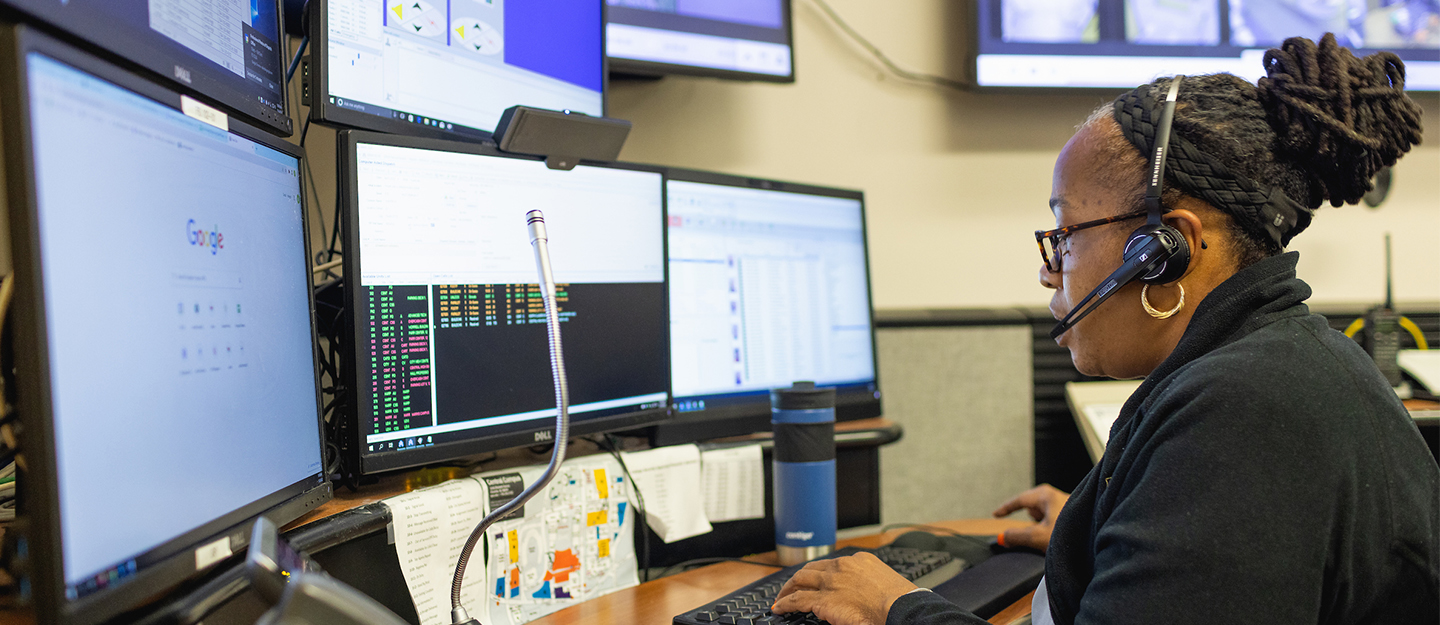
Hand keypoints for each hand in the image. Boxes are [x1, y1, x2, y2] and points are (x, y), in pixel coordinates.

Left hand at [771, 553, 917, 624]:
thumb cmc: (899, 601)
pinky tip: (779, 608)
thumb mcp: (883, 582)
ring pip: (800, 581)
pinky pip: (797, 600)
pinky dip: (785, 603)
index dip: (819, 573)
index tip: (815, 579)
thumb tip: (860, 594)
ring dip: (788, 589)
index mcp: (858, 560)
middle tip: (792, 586)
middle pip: (811, 568)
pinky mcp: (823, 600)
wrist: (900, 608)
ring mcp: (831, 582)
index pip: (832, 564)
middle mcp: (841, 567)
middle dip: (799, 577)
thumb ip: (867, 582)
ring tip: (781, 597)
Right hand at [992, 484, 1069, 551]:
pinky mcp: (1073, 517)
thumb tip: (1002, 537)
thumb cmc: (1074, 534)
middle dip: (1027, 522)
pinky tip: (1056, 540)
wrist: (1098, 541)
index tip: (996, 514)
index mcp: (1047, 496)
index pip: (1020, 499)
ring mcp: (1066, 507)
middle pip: (1032, 507)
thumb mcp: (1037, 537)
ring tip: (1046, 539)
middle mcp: (1057, 498)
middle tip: (1026, 535)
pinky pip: (1054, 521)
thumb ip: (1016, 536)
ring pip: (1044, 516)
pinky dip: (1049, 530)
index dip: (1006, 508)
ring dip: (1040, 527)